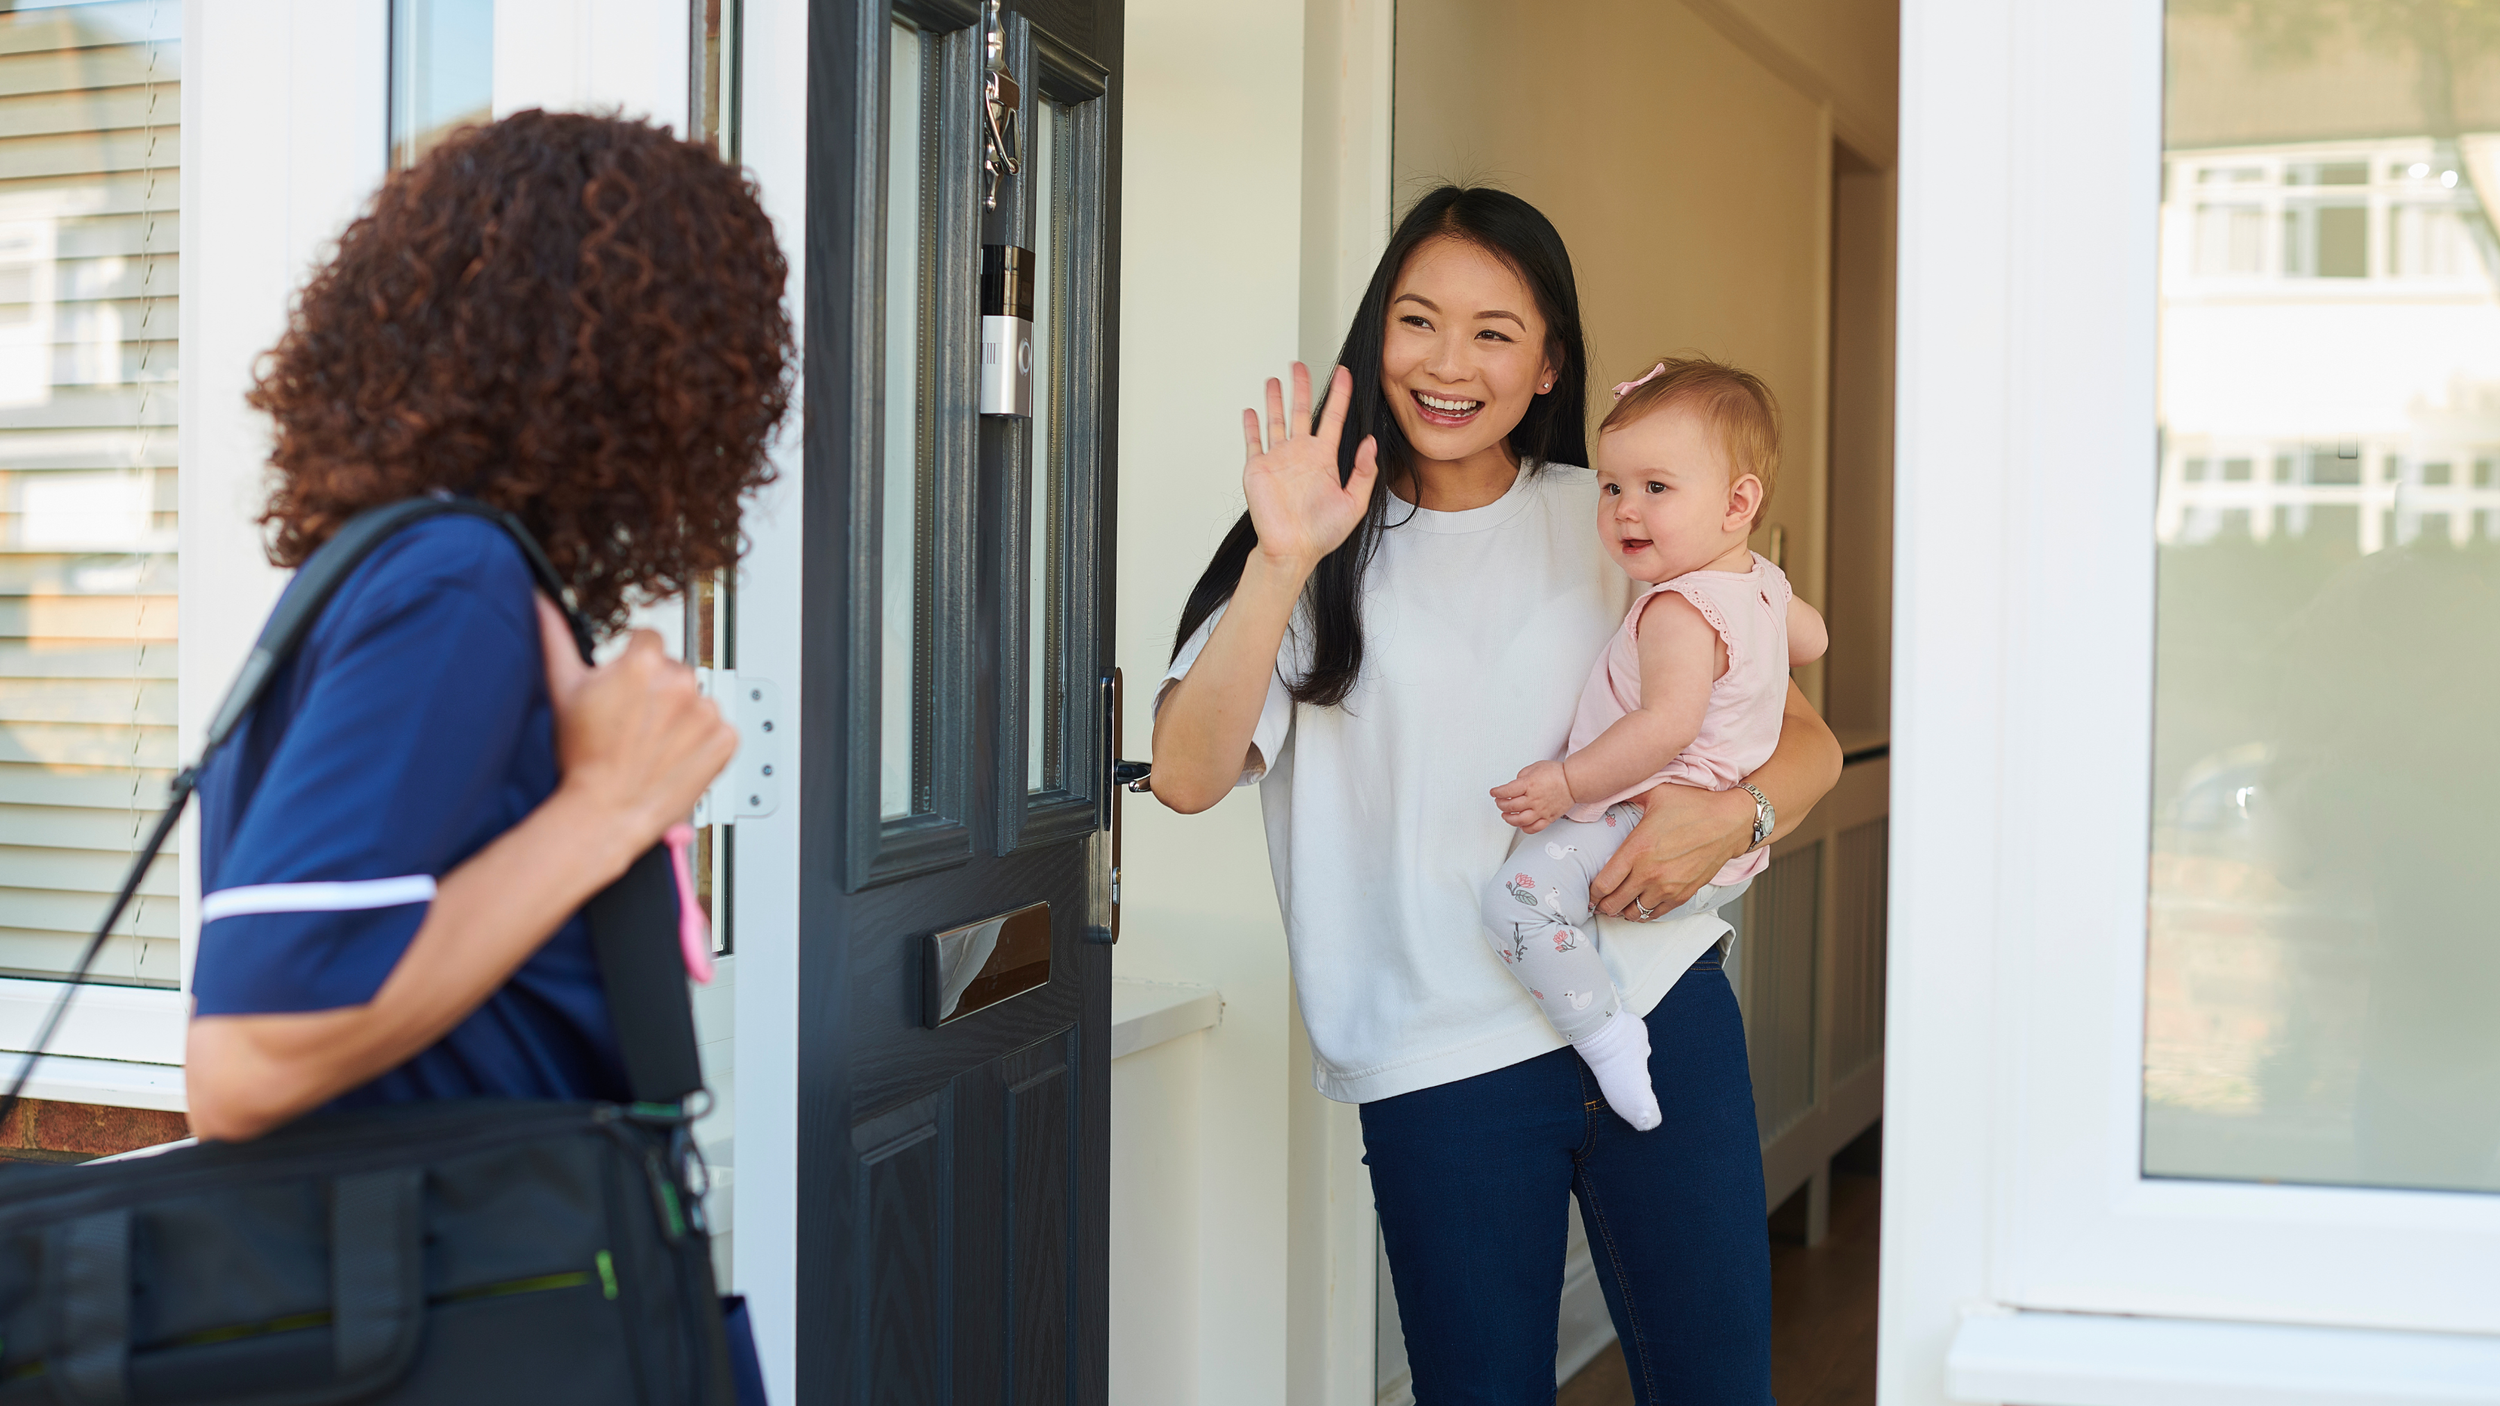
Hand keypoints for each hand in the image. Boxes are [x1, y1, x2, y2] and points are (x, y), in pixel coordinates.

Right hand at [538, 597, 737, 850]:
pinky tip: (675, 754)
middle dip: (657, 689)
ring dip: (681, 714)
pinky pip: (719, 728)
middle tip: (632, 721)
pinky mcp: (725, 739)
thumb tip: (543, 602)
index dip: (632, 664)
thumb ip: (555, 637)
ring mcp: (707, 711)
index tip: (625, 689)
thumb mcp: (563, 690)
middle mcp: (682, 681)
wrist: (606, 812)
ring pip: (696, 698)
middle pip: (673, 669)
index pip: (648, 639)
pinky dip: (703, 740)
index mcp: (645, 662)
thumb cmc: (582, 757)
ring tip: (651, 741)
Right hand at [1241, 362, 1379, 573]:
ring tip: (1274, 379)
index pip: (1334, 418)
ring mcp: (1278, 459)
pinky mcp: (1258, 468)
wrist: (1292, 550)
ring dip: (1275, 400)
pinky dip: (1251, 426)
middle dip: (1301, 387)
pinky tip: (1251, 411)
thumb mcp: (1354, 503)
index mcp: (1324, 459)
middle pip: (1302, 411)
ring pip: (1277, 420)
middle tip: (1300, 365)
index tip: (1344, 373)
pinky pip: (1254, 441)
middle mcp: (1301, 454)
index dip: (1340, 394)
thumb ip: (1363, 472)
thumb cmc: (1322, 533)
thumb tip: (1370, 442)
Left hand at [1490, 760, 1573, 833]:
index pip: (1506, 791)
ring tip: (1506, 815)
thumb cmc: (1557, 773)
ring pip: (1520, 820)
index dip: (1497, 792)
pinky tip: (1521, 825)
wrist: (1574, 782)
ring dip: (1509, 819)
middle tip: (1499, 802)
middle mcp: (1534, 799)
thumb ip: (1522, 776)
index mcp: (1529, 785)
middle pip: (1510, 806)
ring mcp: (1541, 810)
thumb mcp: (1534, 767)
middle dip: (1501, 804)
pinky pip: (1534, 828)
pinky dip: (1525, 828)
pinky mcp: (1548, 818)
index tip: (1494, 793)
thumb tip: (1515, 783)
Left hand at [1588, 782, 1751, 918]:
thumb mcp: (1656, 793)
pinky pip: (1656, 914)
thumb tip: (1608, 787)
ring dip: (1623, 911)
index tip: (1590, 891)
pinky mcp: (1683, 894)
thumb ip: (1628, 794)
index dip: (1592, 892)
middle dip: (1603, 905)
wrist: (1730, 822)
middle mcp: (1650, 873)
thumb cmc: (1694, 805)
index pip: (1603, 884)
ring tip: (1618, 905)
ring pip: (1634, 913)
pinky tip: (1639, 905)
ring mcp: (1667, 887)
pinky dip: (1645, 913)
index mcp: (1637, 849)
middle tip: (1598, 902)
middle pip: (1614, 904)